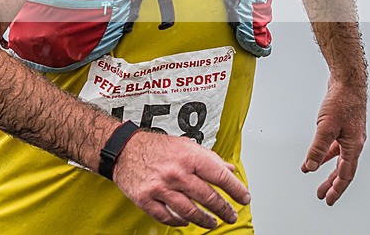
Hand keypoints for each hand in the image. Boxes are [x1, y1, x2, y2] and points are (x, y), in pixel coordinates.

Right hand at [112, 131, 250, 228]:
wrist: (124, 149)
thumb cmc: (156, 147)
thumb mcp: (186, 145)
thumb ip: (209, 159)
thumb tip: (229, 170)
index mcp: (189, 157)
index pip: (220, 177)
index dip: (236, 190)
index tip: (244, 198)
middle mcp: (177, 173)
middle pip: (208, 198)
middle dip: (224, 210)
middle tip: (231, 215)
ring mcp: (161, 188)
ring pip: (190, 212)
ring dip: (205, 220)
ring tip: (213, 223)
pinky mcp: (147, 199)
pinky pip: (168, 217)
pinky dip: (180, 222)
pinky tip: (187, 222)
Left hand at [302, 79, 366, 205]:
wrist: (348, 81)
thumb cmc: (342, 100)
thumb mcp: (326, 126)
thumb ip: (318, 148)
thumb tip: (311, 166)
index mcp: (354, 146)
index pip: (345, 175)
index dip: (336, 189)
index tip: (328, 200)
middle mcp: (354, 142)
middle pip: (343, 170)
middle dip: (332, 184)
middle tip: (323, 195)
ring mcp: (350, 135)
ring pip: (339, 158)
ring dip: (328, 169)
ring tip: (316, 178)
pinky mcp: (343, 127)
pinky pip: (335, 146)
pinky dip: (326, 153)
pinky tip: (317, 155)